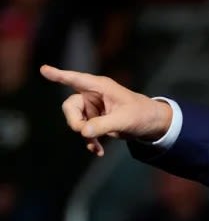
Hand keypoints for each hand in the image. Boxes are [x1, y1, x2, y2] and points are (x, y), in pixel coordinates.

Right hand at [39, 64, 172, 156]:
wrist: (152, 124)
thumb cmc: (142, 114)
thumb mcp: (125, 120)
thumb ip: (104, 125)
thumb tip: (83, 132)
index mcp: (100, 87)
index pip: (76, 79)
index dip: (59, 75)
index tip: (44, 69)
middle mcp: (93, 95)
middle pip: (70, 105)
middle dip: (74, 121)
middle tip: (83, 132)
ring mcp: (93, 108)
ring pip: (77, 120)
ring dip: (84, 134)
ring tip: (97, 147)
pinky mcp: (96, 120)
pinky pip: (86, 130)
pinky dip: (90, 141)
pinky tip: (98, 151)